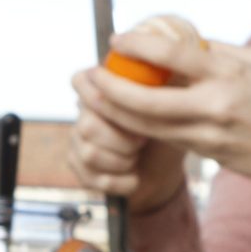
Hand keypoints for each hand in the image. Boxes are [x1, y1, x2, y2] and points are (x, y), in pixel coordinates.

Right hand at [66, 76, 187, 213]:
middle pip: (87, 125)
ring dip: (123, 162)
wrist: (165, 170)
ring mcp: (77, 139)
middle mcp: (84, 110)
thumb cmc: (169, 130)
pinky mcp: (78, 167)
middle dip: (124, 141)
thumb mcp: (173, 100)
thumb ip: (161, 80)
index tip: (135, 114)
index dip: (106, 100)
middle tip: (143, 141)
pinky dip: (122, 182)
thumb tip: (162, 69)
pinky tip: (133, 177)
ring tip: (137, 158)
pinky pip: (93, 178)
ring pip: (90, 153)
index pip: (81, 81)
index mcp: (102, 86)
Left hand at [73, 28, 250, 188]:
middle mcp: (215, 106)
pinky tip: (124, 114)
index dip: (138, 45)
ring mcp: (209, 134)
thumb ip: (218, 54)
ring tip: (94, 93)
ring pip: (148, 125)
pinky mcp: (206, 154)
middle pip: (146, 101)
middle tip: (88, 76)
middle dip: (109, 89)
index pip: (172, 56)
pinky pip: (164, 137)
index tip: (116, 38)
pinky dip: (140, 125)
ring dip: (115, 111)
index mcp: (229, 75)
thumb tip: (181, 43)